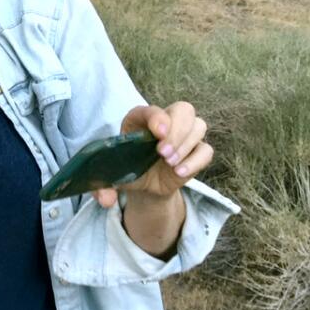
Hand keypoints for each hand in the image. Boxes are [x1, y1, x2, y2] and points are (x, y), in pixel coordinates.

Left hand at [92, 102, 212, 207]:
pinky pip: (206, 150)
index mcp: (138, 119)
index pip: (151, 109)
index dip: (157, 117)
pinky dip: (196, 161)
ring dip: (186, 145)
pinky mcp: (197, 151)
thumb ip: (103, 186)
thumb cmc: (126, 170)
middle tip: (163, 153)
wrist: (144, 184)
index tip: (158, 133)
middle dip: (176, 131)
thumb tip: (105, 200)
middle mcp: (164, 121)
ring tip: (169, 163)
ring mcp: (184, 135)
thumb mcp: (112, 176)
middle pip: (183, 110)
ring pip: (198, 125)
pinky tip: (180, 173)